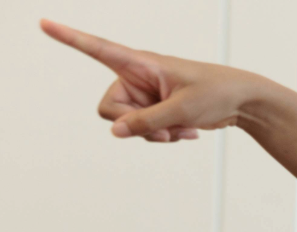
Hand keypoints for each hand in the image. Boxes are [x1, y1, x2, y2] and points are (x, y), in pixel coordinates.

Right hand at [40, 19, 263, 141]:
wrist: (243, 102)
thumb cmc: (218, 93)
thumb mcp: (182, 110)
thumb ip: (146, 122)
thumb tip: (115, 131)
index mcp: (141, 63)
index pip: (99, 48)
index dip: (70, 38)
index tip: (43, 23)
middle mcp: (138, 77)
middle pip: (110, 109)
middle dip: (134, 125)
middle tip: (164, 128)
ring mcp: (146, 95)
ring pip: (128, 125)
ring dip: (153, 133)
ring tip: (182, 128)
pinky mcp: (156, 110)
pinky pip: (144, 130)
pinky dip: (164, 135)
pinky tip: (188, 131)